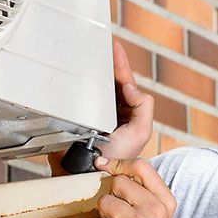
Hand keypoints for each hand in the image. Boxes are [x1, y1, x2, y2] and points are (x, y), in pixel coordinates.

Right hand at [49, 41, 153, 173]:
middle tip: (103, 44)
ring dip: (92, 70)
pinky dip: (76, 84)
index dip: (121, 66)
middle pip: (108, 82)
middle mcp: (108, 112)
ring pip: (92, 86)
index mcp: (125, 114)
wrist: (90, 173)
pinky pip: (75, 96)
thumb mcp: (140, 132)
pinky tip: (73, 73)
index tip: (115, 48)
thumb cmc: (117, 157)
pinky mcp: (73, 117)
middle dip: (107, 63)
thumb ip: (143, 106)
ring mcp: (89, 113)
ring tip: (91, 52)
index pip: (124, 84)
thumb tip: (129, 86)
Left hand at [87, 157, 176, 217]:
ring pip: (103, 201)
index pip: (141, 166)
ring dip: (102, 215)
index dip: (118, 163)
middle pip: (118, 181)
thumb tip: (105, 164)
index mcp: (164, 201)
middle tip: (118, 216)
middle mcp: (154, 210)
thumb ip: (138, 190)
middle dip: (111, 196)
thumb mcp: (153, 214)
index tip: (103, 165)